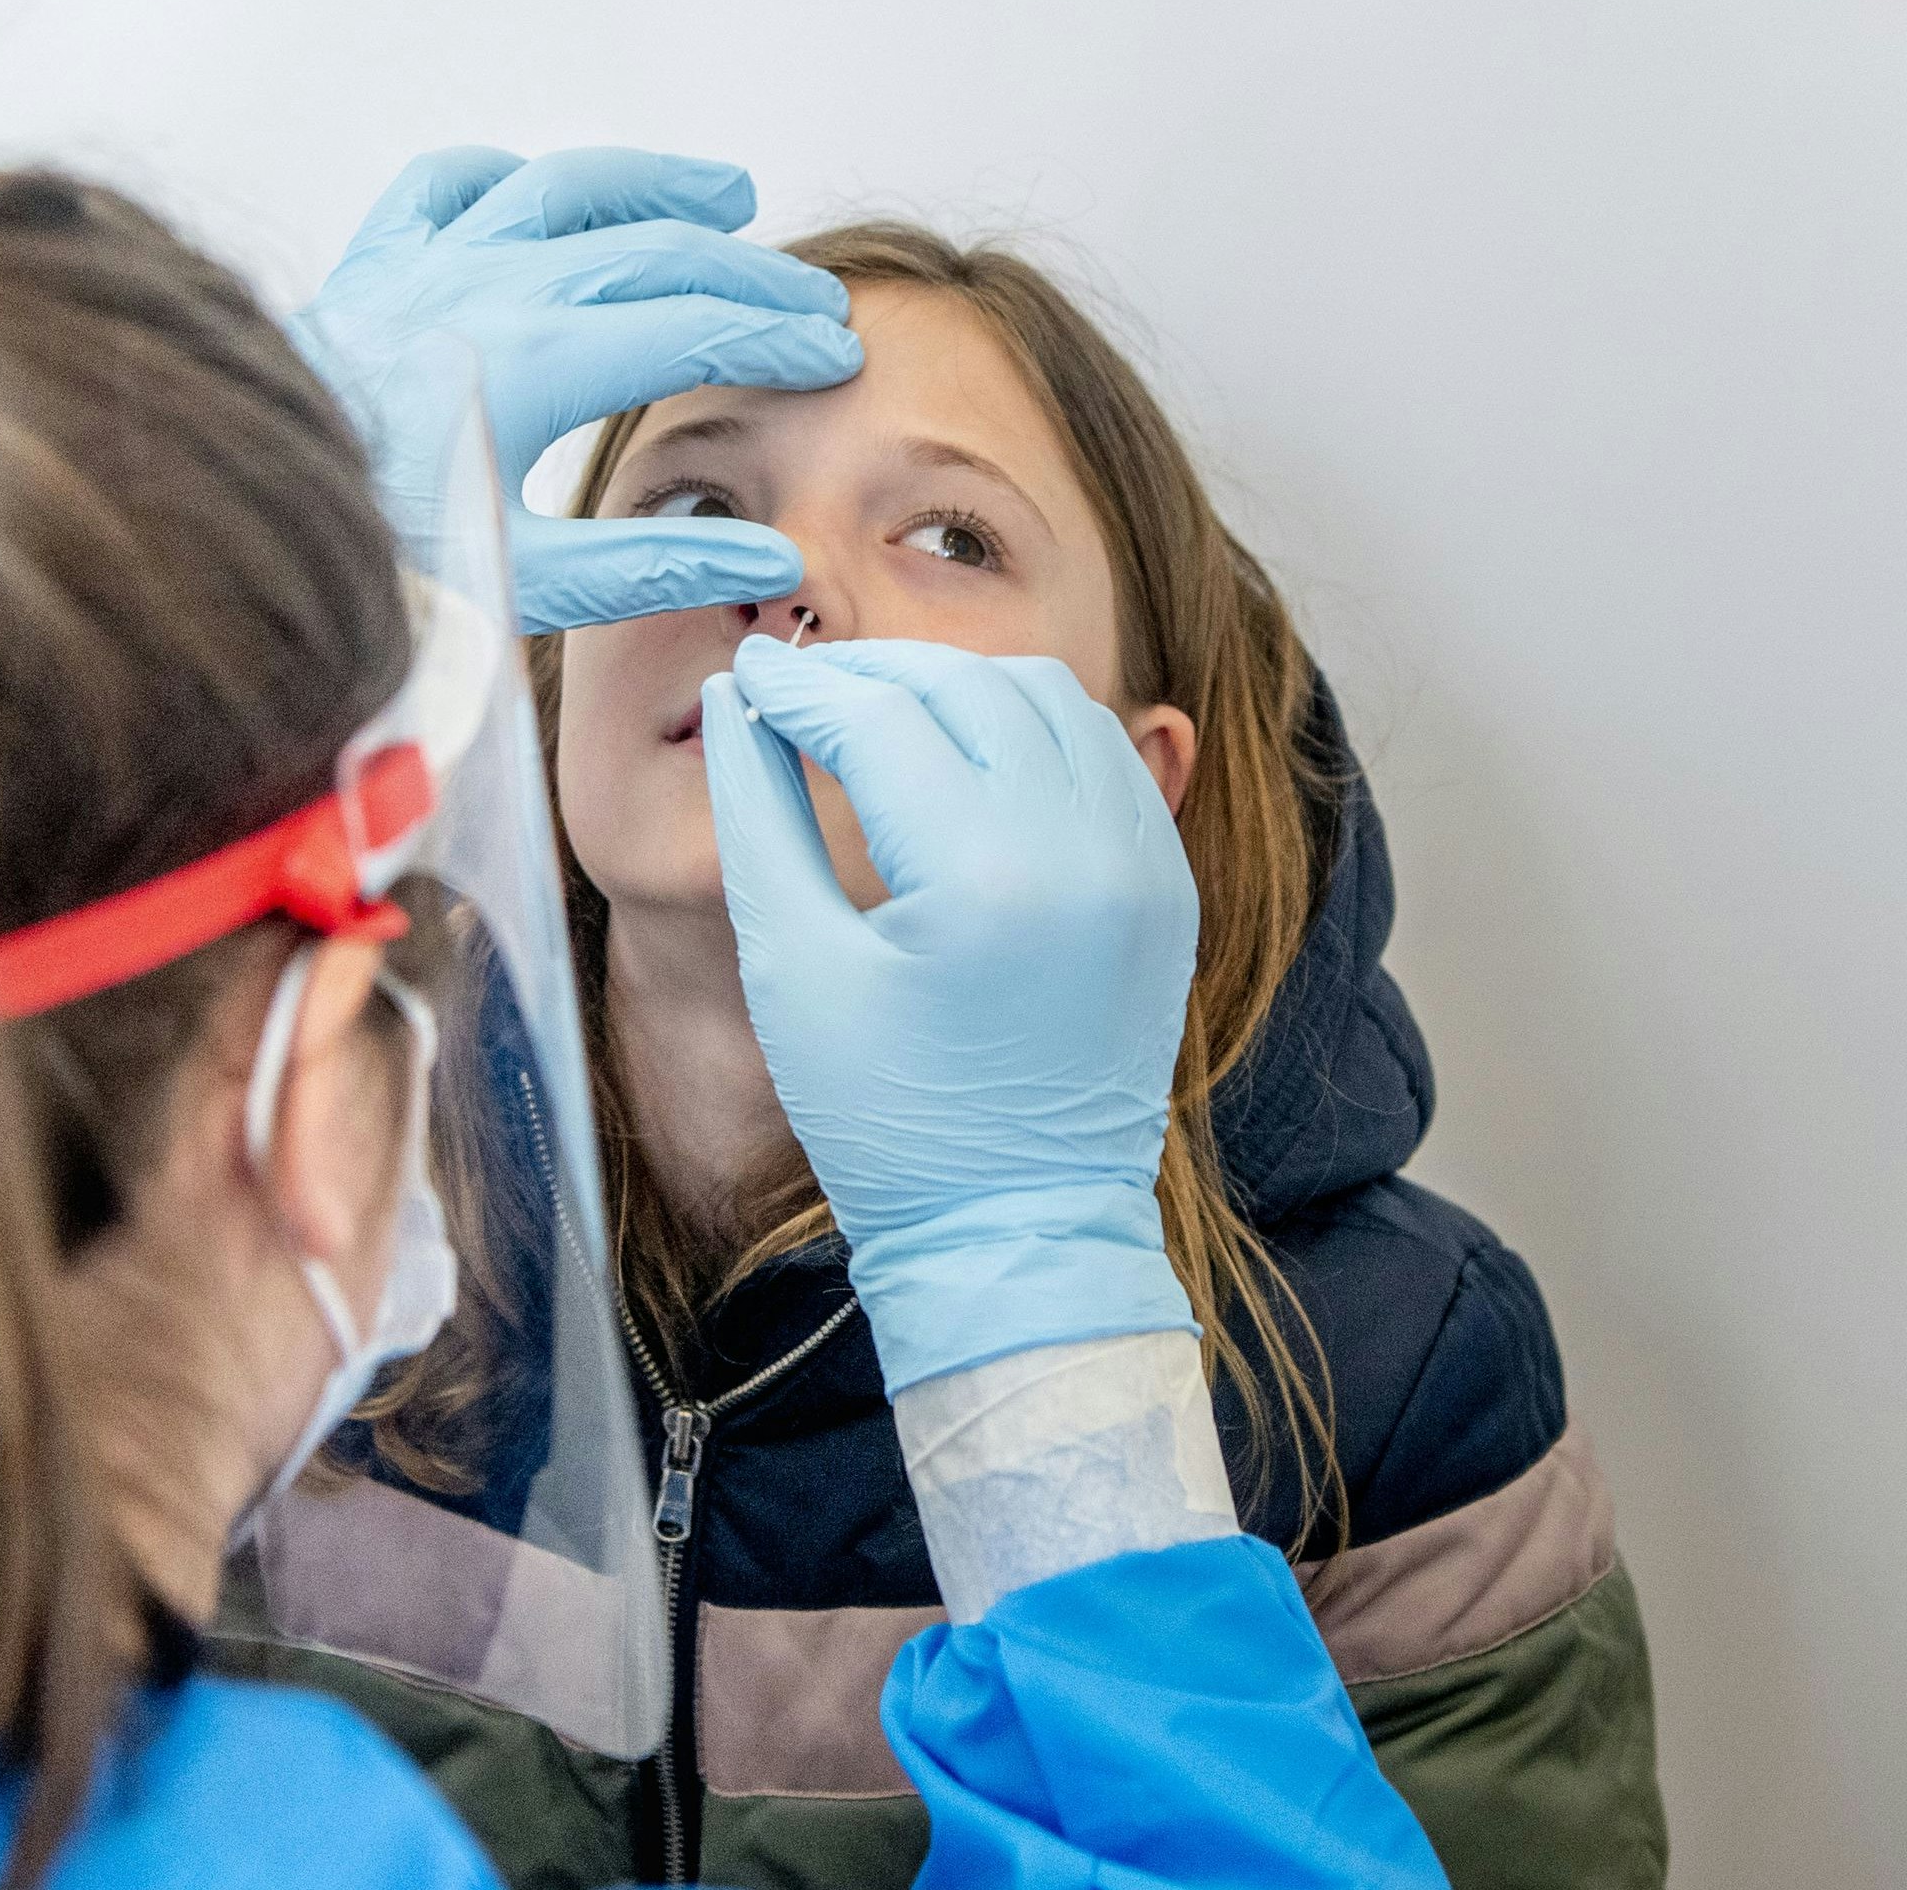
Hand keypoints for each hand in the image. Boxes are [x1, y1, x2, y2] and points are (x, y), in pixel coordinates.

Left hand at [297, 147, 863, 631]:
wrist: (227, 519)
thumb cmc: (367, 557)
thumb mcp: (522, 582)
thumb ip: (652, 565)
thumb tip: (770, 561)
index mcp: (537, 359)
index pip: (692, 328)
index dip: (774, 338)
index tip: (831, 354)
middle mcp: (488, 286)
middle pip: (654, 252)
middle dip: (749, 274)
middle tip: (813, 302)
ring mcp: (426, 263)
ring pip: (564, 191)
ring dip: (656, 187)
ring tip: (729, 193)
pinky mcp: (371, 265)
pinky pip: (448, 187)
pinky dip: (509, 179)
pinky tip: (542, 193)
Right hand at [698, 637, 1201, 1392]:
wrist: (1016, 1234)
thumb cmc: (886, 1121)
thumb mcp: (793, 970)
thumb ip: (760, 818)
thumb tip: (741, 704)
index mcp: (983, 877)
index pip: (879, 720)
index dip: (800, 687)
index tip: (746, 673)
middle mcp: (1084, 853)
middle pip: (969, 688)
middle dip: (875, 672)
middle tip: (803, 684)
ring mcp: (1142, 869)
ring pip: (1050, 701)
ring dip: (959, 686)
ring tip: (880, 709)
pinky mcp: (1165, 891)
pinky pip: (1103, 758)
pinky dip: (1031, 731)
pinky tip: (965, 753)